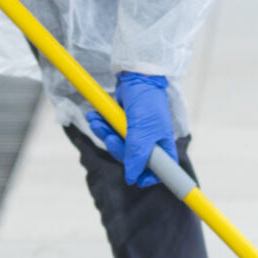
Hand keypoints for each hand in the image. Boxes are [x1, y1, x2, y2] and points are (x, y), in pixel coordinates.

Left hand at [87, 71, 174, 187]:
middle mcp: (151, 141)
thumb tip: (132, 179)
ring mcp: (138, 132)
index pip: (160, 170)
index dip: (149, 177)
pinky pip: (112, 132)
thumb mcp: (142, 132)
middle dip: (118, 149)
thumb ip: (136, 155)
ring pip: (119, 145)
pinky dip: (102, 126)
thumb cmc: (146, 104)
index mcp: (163, 145)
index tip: (137, 180)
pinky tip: (94, 117)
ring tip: (95, 122)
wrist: (136, 77)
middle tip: (111, 139)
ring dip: (104, 135)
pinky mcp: (125, 123)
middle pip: (133, 159)